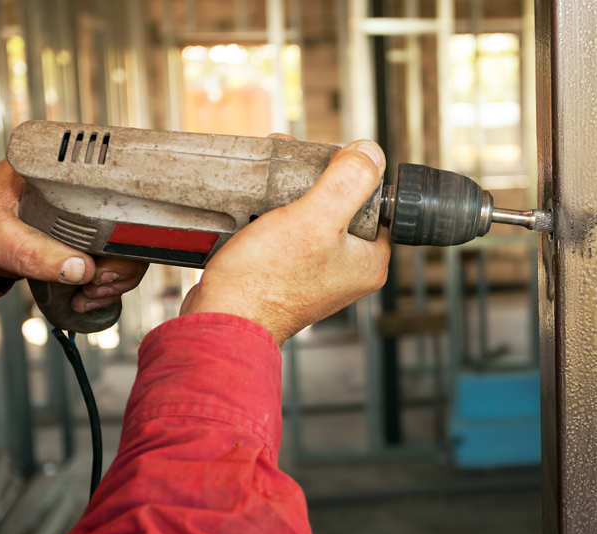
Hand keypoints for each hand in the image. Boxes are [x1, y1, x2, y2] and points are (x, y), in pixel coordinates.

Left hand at [0, 160, 146, 311]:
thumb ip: (32, 253)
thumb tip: (80, 268)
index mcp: (55, 175)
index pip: (110, 196)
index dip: (119, 231)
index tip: (104, 263)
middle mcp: (74, 193)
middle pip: (126, 225)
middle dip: (121, 264)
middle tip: (98, 284)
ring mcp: (80, 217)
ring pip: (124, 247)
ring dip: (117, 278)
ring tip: (91, 294)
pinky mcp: (80, 239)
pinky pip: (111, 260)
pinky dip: (108, 282)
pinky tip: (89, 293)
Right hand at [180, 138, 390, 344]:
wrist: (221, 319)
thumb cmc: (265, 282)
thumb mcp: (315, 219)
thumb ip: (348, 182)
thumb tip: (369, 152)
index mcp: (369, 262)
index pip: (376, 204)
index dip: (352, 176)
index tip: (325, 164)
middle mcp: (346, 270)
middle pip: (341, 206)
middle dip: (314, 180)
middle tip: (290, 168)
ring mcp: (315, 274)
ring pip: (311, 216)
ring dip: (290, 193)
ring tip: (269, 181)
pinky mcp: (286, 274)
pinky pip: (287, 233)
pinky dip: (272, 214)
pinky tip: (256, 205)